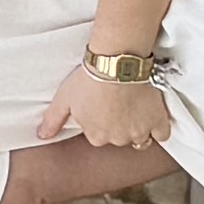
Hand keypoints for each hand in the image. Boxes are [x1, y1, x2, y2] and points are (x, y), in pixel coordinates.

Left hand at [36, 60, 171, 150]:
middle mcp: (118, 139)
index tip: (101, 105)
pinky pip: (161, 134)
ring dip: (137, 126)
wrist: (117, 64)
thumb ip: (53, 120)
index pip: (98, 135)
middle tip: (118, 103)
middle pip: (119, 136)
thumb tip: (42, 136)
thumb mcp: (64, 99)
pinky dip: (158, 128)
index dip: (99, 120)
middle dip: (118, 123)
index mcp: (96, 136)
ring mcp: (139, 132)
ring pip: (139, 138)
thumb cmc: (88, 79)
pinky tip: (152, 117)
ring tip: (134, 107)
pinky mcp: (157, 121)